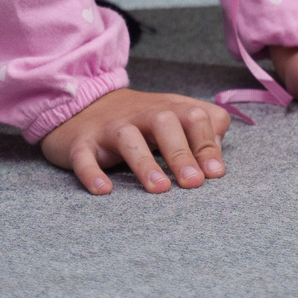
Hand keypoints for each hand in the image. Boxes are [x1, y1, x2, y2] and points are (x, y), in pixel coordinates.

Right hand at [39, 86, 230, 195]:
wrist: (81, 106)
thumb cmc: (138, 119)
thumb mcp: (173, 115)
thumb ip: (202, 128)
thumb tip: (217, 157)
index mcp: (167, 108)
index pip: (194, 117)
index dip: (207, 143)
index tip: (215, 173)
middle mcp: (140, 114)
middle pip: (164, 122)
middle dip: (181, 152)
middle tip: (194, 183)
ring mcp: (109, 127)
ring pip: (128, 138)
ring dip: (145, 163)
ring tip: (160, 189)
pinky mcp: (81, 144)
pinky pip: (85, 157)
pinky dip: (92, 174)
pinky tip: (104, 191)